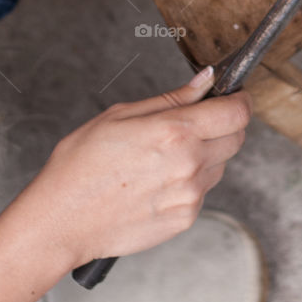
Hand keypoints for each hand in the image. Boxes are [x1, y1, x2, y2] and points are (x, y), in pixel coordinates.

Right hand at [20, 68, 250, 269]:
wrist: (62, 220)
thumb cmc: (81, 165)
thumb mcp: (121, 115)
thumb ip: (172, 98)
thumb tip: (205, 81)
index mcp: (175, 132)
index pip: (236, 112)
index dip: (239, 100)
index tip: (233, 96)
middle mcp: (189, 165)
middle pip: (236, 138)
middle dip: (224, 125)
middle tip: (194, 123)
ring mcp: (189, 196)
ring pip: (220, 165)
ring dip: (207, 155)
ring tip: (165, 156)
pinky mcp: (185, 220)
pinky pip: (203, 192)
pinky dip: (191, 182)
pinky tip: (158, 180)